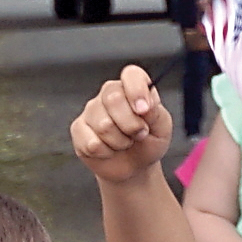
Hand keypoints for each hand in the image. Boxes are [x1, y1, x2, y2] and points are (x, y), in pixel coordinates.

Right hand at [72, 64, 173, 179]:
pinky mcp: (79, 129)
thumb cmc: (149, 142)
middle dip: (131, 125)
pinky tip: (109, 150)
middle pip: (113, 100)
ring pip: (103, 125)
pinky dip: (106, 153)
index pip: (131, 75)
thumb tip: (144, 105)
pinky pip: (91, 143)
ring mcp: (91, 111)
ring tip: (125, 143)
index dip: (137, 90)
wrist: (135, 166)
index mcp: (132, 88)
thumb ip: (155, 112)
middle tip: (139, 135)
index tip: (144, 110)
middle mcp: (109, 94)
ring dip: (121, 142)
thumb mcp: (162, 128)